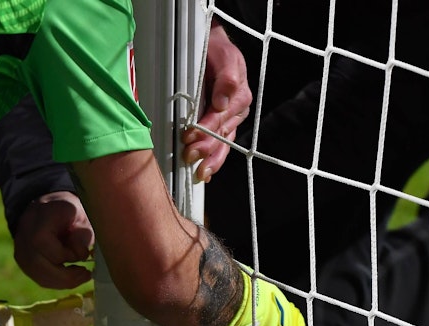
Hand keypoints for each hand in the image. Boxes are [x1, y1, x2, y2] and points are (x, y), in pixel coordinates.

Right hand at [13, 192, 94, 289]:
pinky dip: (57, 281)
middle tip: (86, 274)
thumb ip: (82, 234)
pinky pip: (39, 278)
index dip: (64, 254)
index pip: (42, 242)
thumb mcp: (82, 215)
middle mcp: (24, 232)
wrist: (48, 208)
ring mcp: (20, 248)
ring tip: (81, 275)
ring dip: (63, 281)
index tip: (83, 253)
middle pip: (37, 263)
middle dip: (66, 275)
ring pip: (38, 275)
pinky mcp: (22, 260)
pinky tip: (70, 276)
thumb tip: (81, 256)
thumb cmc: (69, 212)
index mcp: (39, 215)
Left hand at [181, 20, 251, 182]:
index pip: (221, 118)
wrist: (213, 48)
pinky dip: (214, 159)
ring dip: (211, 159)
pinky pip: (221, 146)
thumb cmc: (216, 51)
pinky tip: (206, 172)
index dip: (205, 129)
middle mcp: (237, 111)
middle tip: (188, 156)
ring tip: (199, 173)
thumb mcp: (224, 57)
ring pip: (223, 144)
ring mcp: (230, 120)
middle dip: (205, 148)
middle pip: (221, 134)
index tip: (189, 136)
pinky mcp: (223, 126)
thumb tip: (222, 102)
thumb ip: (226, 78)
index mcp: (239, 96)